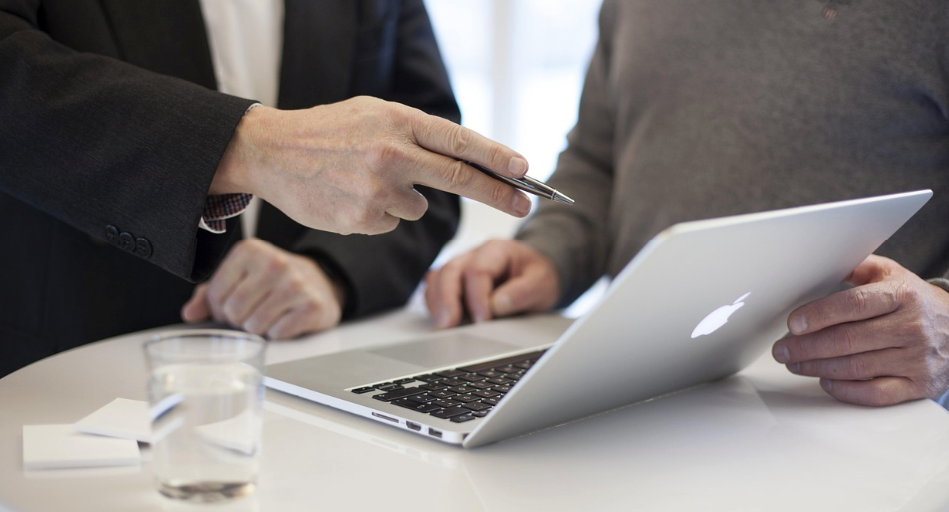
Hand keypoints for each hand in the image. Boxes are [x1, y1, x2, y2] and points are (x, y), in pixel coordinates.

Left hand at [181, 239, 344, 338]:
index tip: (233, 305)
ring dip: (258, 329)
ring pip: (254, 326)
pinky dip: (278, 333)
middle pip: (234, 312)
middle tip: (251, 313)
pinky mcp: (312, 305)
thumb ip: (209, 294)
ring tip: (269, 315)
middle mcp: (273, 262)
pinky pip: (278, 333)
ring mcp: (295, 284)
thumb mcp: (240, 278)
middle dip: (239, 320)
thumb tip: (189, 314)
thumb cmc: (272, 281)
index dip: (220, 309)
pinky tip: (286, 319)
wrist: (319, 282)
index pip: (215, 295)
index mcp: (250, 251)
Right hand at [210, 96, 532, 234]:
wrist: (271, 152)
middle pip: (460, 179)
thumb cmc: (328, 131)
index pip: (460, 142)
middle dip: (499, 193)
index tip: (525, 170)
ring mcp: (377, 190)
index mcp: (398, 121)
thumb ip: (416, 134)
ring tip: (365, 179)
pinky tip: (351, 195)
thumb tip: (463, 160)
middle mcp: (392, 154)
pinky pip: (392, 222)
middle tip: (525, 203)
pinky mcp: (363, 219)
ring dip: (405, 198)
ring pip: (418, 206)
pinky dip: (379, 213)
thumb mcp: (374, 114)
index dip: (497, 158)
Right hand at [424, 240, 559, 327]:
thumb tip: (497, 305)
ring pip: (437, 278)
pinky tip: (441, 319)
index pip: (478, 270)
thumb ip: (523, 292)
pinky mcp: (454, 281)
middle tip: (448, 324)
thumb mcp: (542, 283)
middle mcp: (474, 254)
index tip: (483, 320)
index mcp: (497, 250)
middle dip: (447, 299)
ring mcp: (461, 266)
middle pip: (450, 270)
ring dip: (437, 302)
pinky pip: (435, 288)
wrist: (535, 275)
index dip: (477, 297)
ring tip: (442, 325)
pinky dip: (434, 303)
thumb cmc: (537, 277)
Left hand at [772, 255, 948, 405]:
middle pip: (847, 340)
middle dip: (806, 346)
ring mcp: (916, 359)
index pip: (853, 305)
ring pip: (856, 367)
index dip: (818, 315)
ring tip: (794, 363)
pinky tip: (826, 381)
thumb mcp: (891, 274)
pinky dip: (846, 391)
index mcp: (902, 295)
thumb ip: (856, 267)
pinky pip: (875, 394)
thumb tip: (818, 263)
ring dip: (816, 367)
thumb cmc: (915, 300)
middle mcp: (911, 327)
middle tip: (781, 349)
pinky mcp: (919, 385)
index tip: (793, 324)